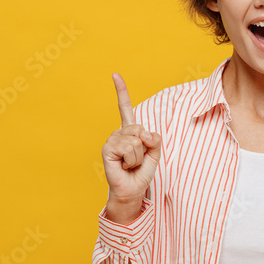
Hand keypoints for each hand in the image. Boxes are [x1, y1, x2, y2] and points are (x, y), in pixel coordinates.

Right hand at [102, 73, 161, 222]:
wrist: (132, 190)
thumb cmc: (142, 172)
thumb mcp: (155, 153)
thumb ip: (155, 139)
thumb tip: (143, 133)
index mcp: (129, 131)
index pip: (125, 107)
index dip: (121, 91)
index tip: (115, 74)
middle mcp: (118, 133)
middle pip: (140, 129)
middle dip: (145, 148)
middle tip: (136, 160)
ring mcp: (111, 140)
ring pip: (136, 141)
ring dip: (138, 157)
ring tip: (130, 164)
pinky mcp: (107, 149)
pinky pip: (129, 148)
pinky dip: (132, 160)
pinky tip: (124, 166)